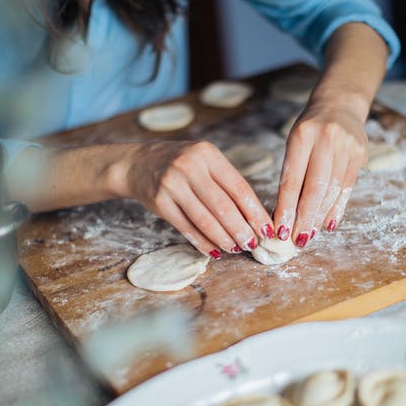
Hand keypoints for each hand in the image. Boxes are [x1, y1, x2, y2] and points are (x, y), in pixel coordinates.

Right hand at [117, 139, 274, 257]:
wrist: (138, 164)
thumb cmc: (181, 166)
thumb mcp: (204, 162)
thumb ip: (225, 183)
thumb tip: (254, 217)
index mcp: (208, 154)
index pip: (238, 187)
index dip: (255, 212)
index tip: (267, 229)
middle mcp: (190, 166)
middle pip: (223, 206)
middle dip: (242, 229)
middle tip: (253, 244)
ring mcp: (172, 184)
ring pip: (205, 220)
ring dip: (224, 239)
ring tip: (236, 248)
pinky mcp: (159, 202)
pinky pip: (186, 228)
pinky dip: (202, 242)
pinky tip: (214, 251)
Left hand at [273, 98, 367, 245]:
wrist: (341, 104)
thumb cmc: (310, 129)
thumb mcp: (295, 143)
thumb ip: (292, 174)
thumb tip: (285, 214)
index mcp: (302, 135)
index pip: (292, 179)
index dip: (286, 208)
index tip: (280, 229)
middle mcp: (326, 140)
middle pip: (315, 188)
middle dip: (304, 218)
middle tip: (296, 239)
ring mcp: (346, 147)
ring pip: (332, 191)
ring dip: (319, 217)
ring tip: (309, 235)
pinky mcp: (360, 155)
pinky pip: (347, 188)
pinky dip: (336, 209)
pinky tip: (328, 225)